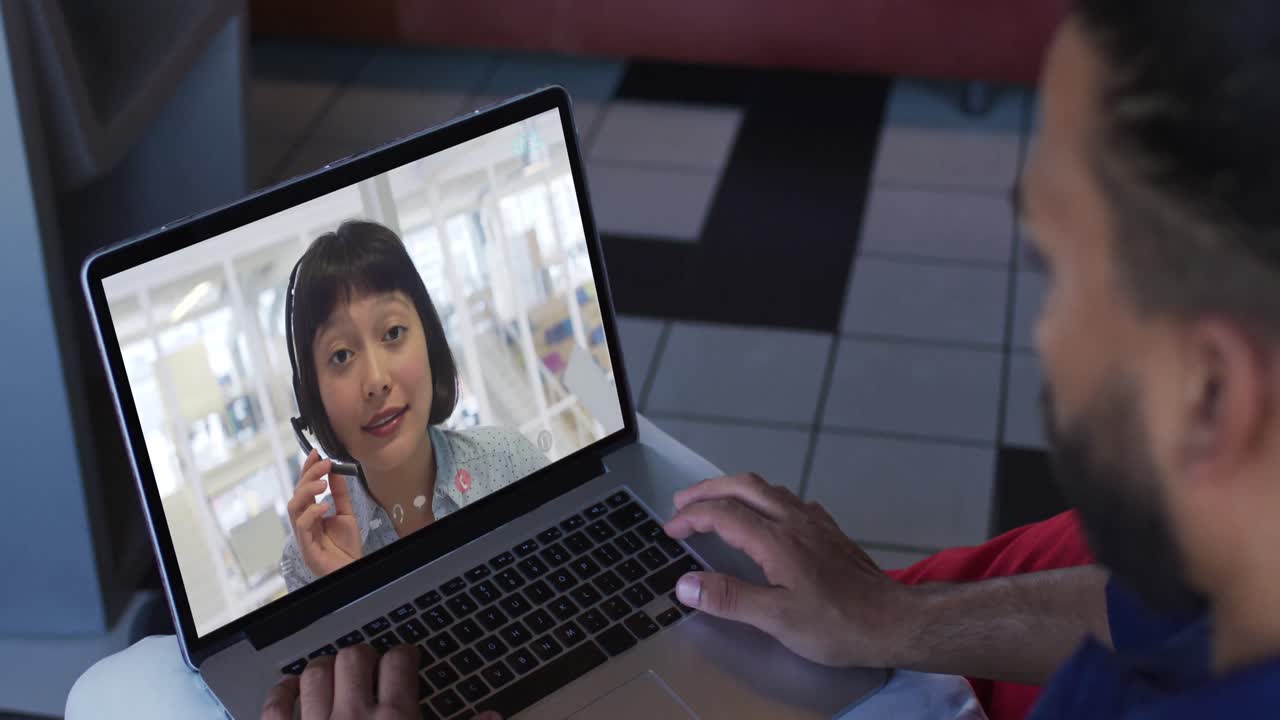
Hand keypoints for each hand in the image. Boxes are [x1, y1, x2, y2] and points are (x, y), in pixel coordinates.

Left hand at [260, 644, 504, 719]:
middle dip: (365, 656)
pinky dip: (282, 693)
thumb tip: (493, 718)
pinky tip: (292, 692)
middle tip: (372, 666)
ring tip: (334, 673)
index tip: (406, 659)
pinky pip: (275, 707)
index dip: (405, 654)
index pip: (400, 662)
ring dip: (325, 668)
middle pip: (355, 658)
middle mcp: (353, 718)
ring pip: (316, 673)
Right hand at [288, 450, 362, 577]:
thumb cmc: (347, 547)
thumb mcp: (346, 514)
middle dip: (308, 475)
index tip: (315, 453)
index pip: (305, 488)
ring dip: (307, 491)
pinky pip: (302, 526)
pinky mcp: (306, 547)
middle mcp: (304, 522)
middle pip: (297, 494)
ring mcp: (303, 534)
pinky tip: (324, 505)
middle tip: (324, 463)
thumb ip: (341, 494)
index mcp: (311, 514)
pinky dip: (312, 512)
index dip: (307, 470)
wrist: (352, 569)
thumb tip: (336, 471)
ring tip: (323, 482)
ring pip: (294, 507)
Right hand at [663, 474, 917, 667]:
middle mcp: (795, 520)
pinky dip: (765, 499)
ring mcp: (815, 522)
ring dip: (735, 489)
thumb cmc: (837, 624)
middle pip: (743, 486)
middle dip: (708, 490)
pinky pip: (790, 500)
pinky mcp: (830, 530)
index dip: (691, 517)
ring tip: (715, 503)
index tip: (671, 529)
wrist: (894, 621)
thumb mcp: (777, 619)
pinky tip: (766, 516)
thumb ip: (730, 598)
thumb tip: (685, 584)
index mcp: (776, 540)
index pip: (723, 514)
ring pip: (768, 488)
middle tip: (682, 502)